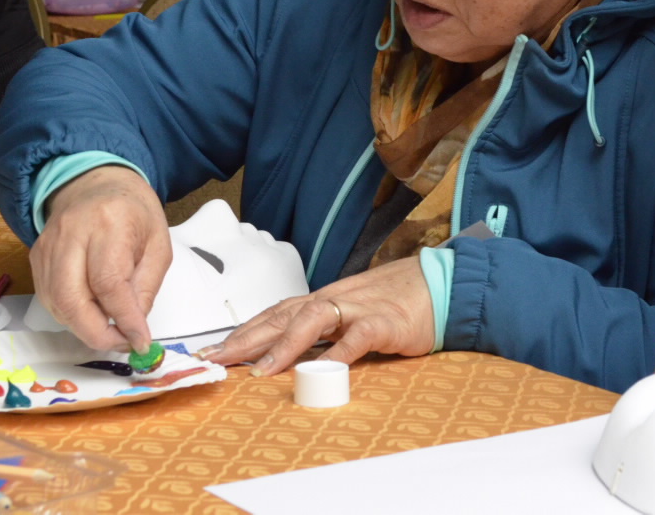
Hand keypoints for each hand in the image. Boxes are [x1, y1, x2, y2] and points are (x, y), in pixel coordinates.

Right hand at [29, 166, 170, 352]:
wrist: (95, 184)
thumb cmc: (133, 213)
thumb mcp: (158, 244)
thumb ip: (146, 286)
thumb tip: (134, 327)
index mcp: (109, 223)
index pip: (109, 282)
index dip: (123, 319)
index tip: (139, 341)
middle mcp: (71, 233)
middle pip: (71, 297)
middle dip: (96, 332)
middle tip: (120, 343)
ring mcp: (48, 245)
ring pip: (56, 302)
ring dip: (82, 327)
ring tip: (109, 330)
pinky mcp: (35, 256)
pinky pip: (48, 297)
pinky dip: (69, 315)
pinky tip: (90, 314)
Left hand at [199, 256, 434, 374]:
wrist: (441, 282)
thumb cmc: (397, 300)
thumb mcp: (354, 313)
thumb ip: (325, 331)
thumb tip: (291, 354)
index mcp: (324, 299)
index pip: (274, 313)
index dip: (243, 332)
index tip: (214, 351)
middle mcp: (334, 300)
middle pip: (282, 315)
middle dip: (246, 339)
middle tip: (216, 360)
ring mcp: (359, 309)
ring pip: (312, 320)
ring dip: (283, 345)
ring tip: (261, 371)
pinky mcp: (385, 322)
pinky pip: (358, 338)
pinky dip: (338, 355)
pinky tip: (321, 372)